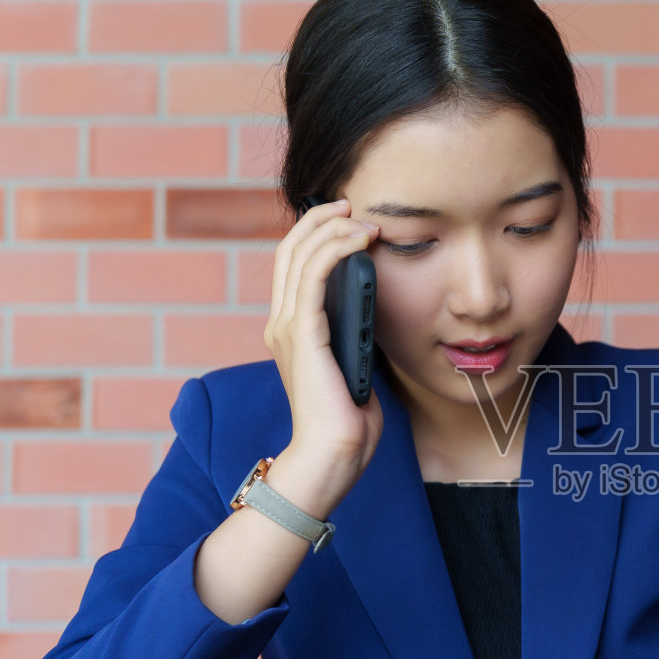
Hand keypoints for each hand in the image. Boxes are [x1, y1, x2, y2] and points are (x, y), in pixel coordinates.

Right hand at [264, 197, 383, 503]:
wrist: (333, 455)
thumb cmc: (348, 421)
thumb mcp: (354, 365)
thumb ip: (355, 336)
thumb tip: (378, 310)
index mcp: (290, 329)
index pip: (292, 265)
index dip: (315, 234)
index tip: (347, 219)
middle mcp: (281, 323)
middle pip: (290, 250)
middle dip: (320, 219)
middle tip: (353, 204)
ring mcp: (287, 327)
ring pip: (300, 256)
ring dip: (332, 229)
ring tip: (363, 219)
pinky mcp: (303, 334)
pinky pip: (313, 276)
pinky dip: (335, 250)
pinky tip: (360, 240)